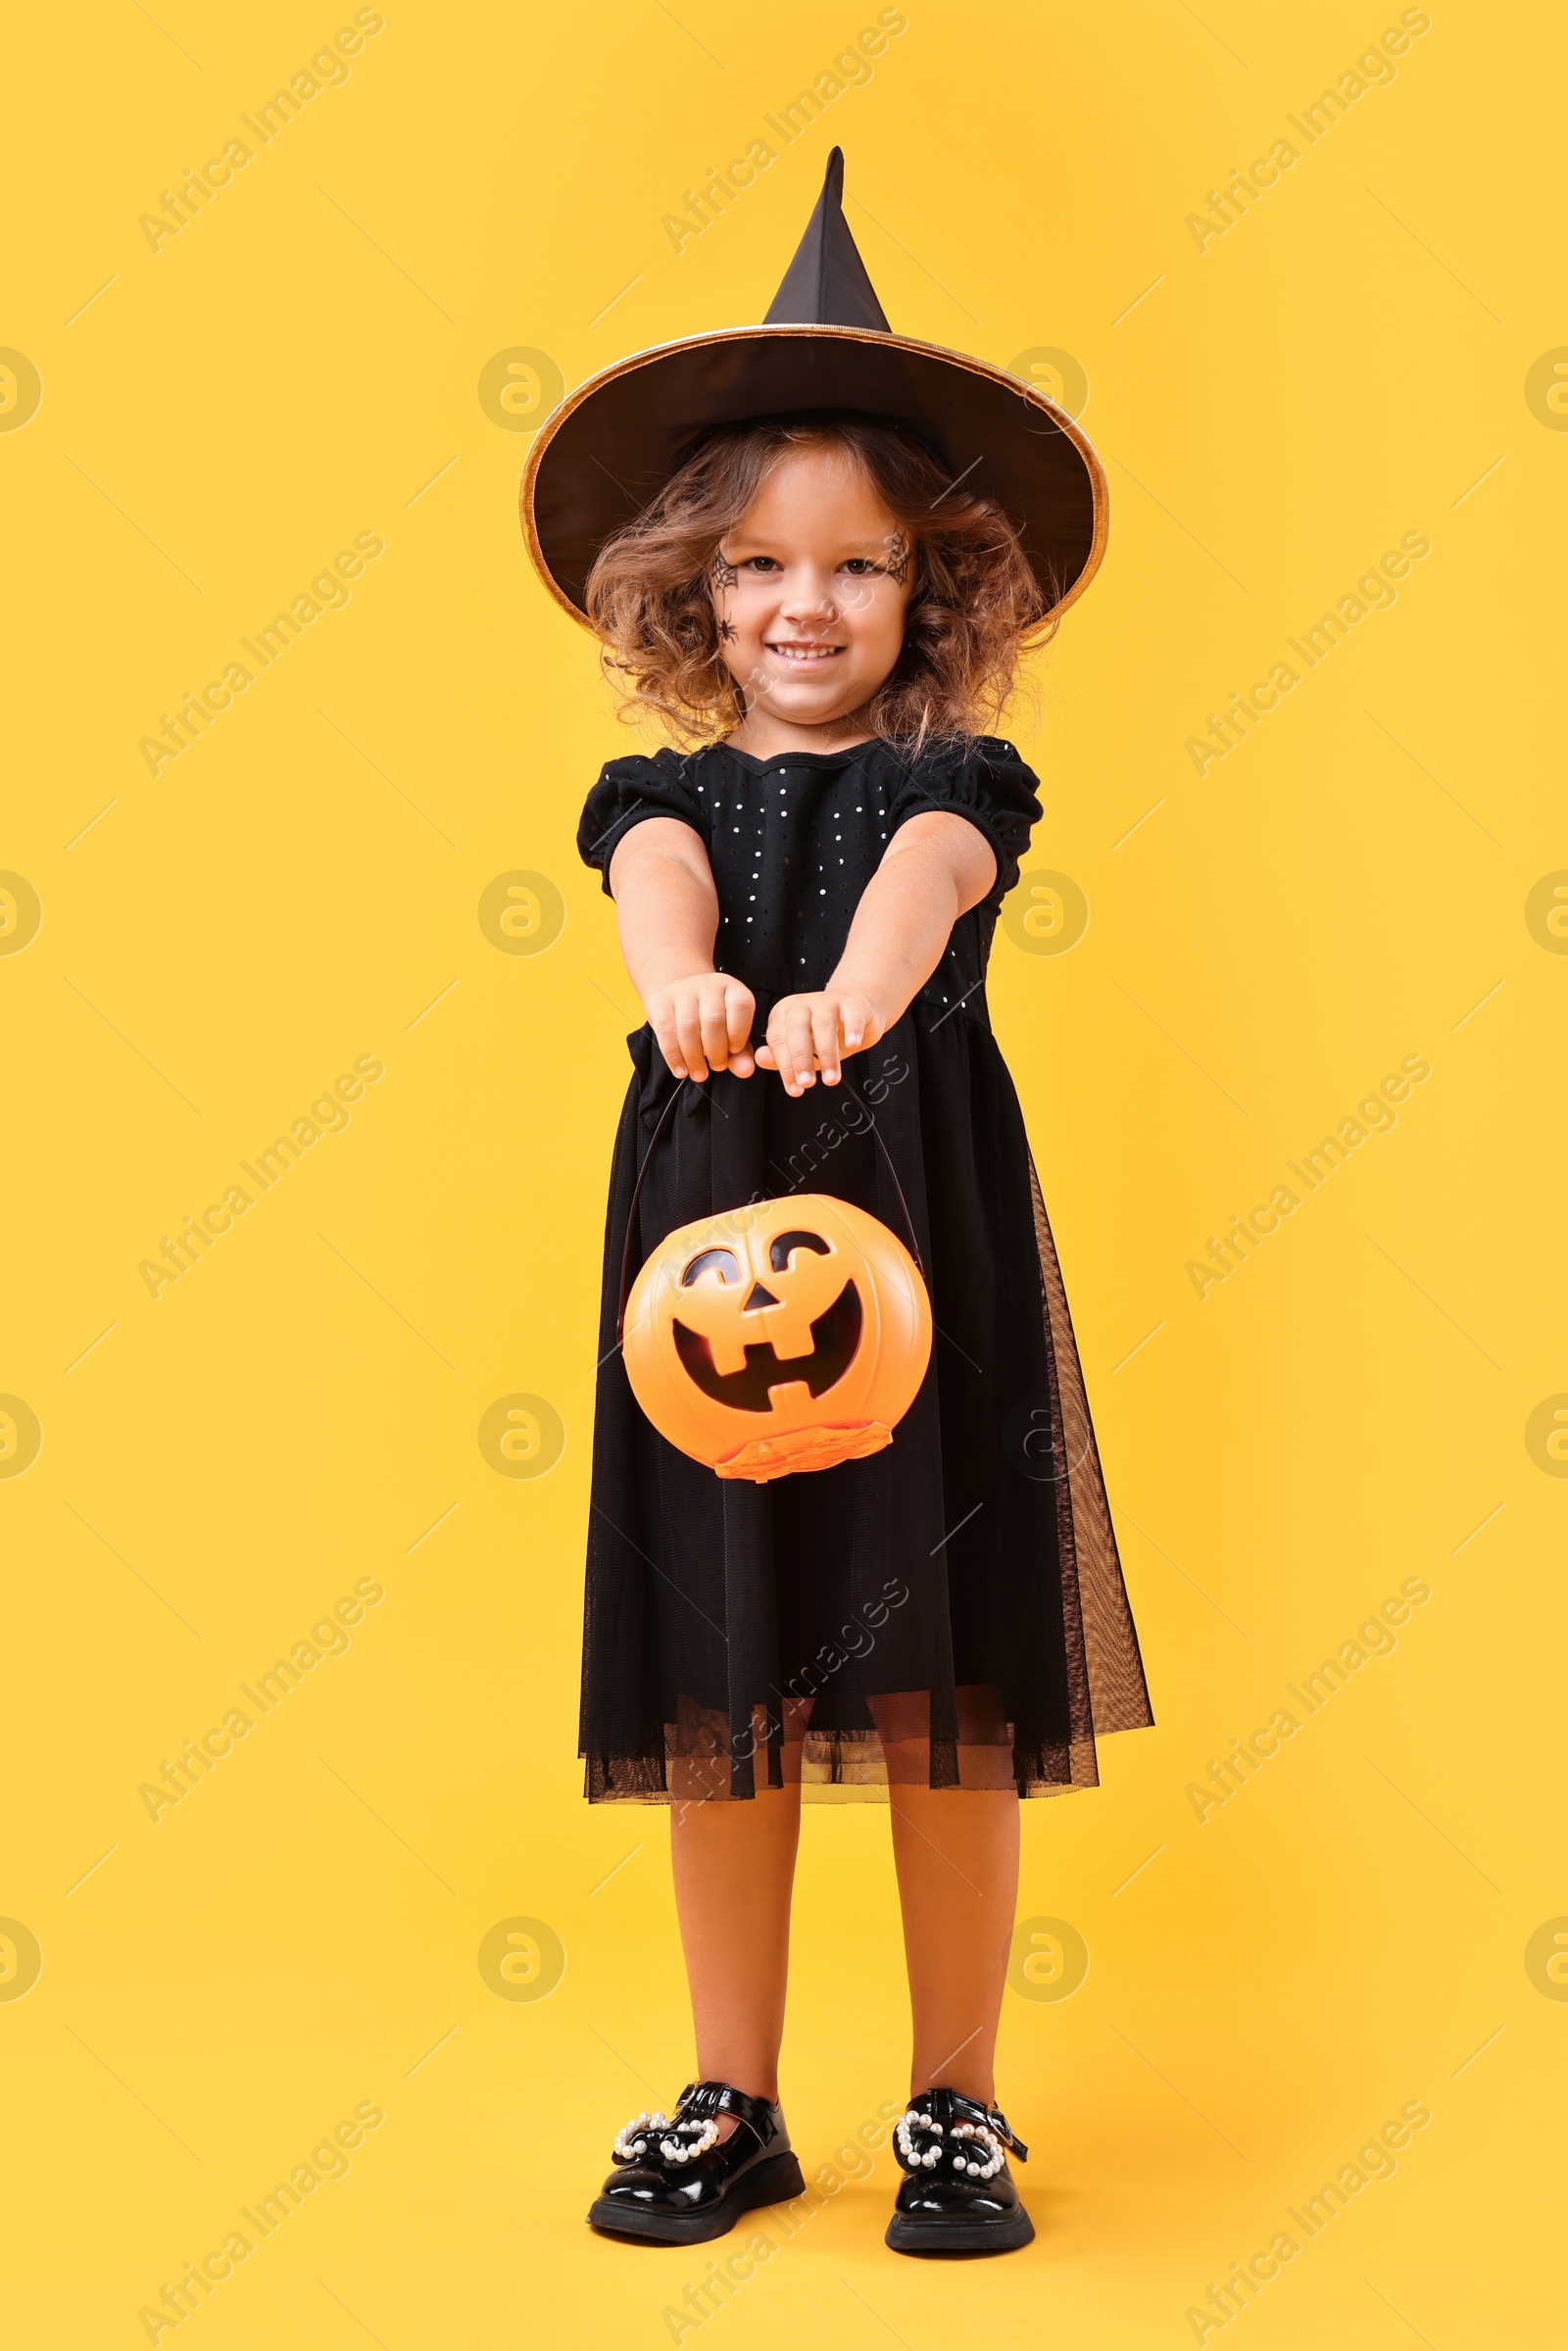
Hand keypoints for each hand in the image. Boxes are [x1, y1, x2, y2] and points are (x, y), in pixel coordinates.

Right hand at [644, 971, 755, 1080]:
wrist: (681, 998)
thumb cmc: (712, 1020)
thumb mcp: (732, 1033)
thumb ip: (741, 1053)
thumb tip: (744, 1070)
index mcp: (732, 988)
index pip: (741, 1005)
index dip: (739, 1033)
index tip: (734, 1051)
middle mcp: (708, 985)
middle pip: (713, 1020)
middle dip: (716, 1052)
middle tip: (717, 1067)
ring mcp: (682, 991)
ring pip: (688, 1027)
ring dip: (694, 1058)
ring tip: (699, 1073)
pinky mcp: (660, 1002)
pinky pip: (665, 1032)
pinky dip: (674, 1057)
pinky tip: (681, 1069)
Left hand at [755, 989, 884, 1095]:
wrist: (855, 1013)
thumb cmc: (824, 1035)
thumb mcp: (802, 1050)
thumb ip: (781, 1057)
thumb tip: (761, 1059)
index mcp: (784, 1015)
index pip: (778, 1039)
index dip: (785, 1066)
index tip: (795, 1088)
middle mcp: (802, 1005)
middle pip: (797, 1028)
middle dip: (801, 1058)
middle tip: (808, 1083)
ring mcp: (827, 1001)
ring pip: (823, 1024)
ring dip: (827, 1053)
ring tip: (831, 1077)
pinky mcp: (852, 1003)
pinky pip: (852, 1014)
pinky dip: (852, 1029)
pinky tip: (852, 1045)